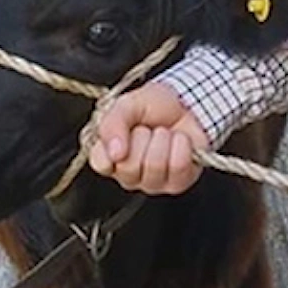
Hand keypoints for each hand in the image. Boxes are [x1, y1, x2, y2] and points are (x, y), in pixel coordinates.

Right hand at [87, 81, 207, 194]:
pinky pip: (178, 167)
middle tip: (148, 128)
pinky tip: (179, 140)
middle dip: (143, 137)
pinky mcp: (177, 184)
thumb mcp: (127, 105)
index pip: (101, 163)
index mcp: (109, 156)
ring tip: (164, 132)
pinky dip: (182, 145)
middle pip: (129, 168)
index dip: (114, 144)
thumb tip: (114, 153)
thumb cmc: (153, 106)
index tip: (126, 126)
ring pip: (154, 167)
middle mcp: (128, 174)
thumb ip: (112, 123)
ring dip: (163, 139)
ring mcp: (152, 182)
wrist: (186, 102)